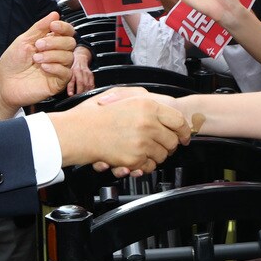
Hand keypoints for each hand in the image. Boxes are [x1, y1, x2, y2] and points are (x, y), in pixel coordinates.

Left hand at [0, 13, 74, 114]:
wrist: (4, 84)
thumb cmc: (12, 64)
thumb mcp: (23, 41)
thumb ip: (40, 27)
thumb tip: (54, 14)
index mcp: (49, 43)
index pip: (67, 32)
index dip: (63, 27)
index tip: (52, 26)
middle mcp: (56, 54)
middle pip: (70, 43)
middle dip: (55, 42)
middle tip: (38, 46)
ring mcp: (57, 68)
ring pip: (69, 57)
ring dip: (52, 55)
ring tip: (36, 59)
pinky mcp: (57, 82)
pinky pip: (66, 73)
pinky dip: (56, 68)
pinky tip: (44, 67)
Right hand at [51, 94, 190, 175]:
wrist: (76, 133)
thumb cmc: (93, 115)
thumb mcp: (120, 95)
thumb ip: (142, 96)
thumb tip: (158, 101)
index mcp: (147, 106)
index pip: (178, 120)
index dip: (184, 130)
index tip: (184, 136)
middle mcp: (148, 124)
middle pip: (173, 141)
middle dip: (168, 145)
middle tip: (160, 145)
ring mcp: (142, 143)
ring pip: (162, 155)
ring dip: (154, 155)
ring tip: (140, 149)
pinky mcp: (134, 159)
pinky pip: (148, 166)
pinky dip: (142, 165)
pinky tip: (133, 157)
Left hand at [67, 46, 94, 95]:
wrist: (80, 57)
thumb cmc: (71, 65)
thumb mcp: (65, 69)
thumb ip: (63, 77)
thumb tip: (57, 88)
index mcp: (71, 70)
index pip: (71, 80)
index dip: (71, 87)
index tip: (70, 94)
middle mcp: (79, 71)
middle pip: (81, 83)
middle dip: (80, 91)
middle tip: (77, 98)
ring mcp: (85, 72)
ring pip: (87, 84)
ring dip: (85, 91)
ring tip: (82, 97)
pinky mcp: (90, 74)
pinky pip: (91, 83)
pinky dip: (90, 88)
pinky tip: (88, 92)